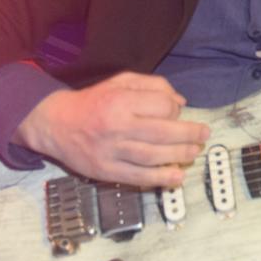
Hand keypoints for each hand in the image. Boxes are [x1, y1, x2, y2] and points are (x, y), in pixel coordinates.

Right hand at [14, 72, 209, 186]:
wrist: (56, 124)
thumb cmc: (94, 101)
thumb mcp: (120, 82)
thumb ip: (153, 86)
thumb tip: (181, 103)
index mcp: (120, 101)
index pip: (161, 106)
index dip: (174, 110)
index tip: (175, 113)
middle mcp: (116, 126)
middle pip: (162, 133)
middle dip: (188, 135)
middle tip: (204, 136)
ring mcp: (110, 151)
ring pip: (152, 156)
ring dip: (179, 156)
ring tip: (194, 153)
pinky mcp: (105, 171)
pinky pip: (137, 176)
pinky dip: (159, 178)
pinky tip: (176, 177)